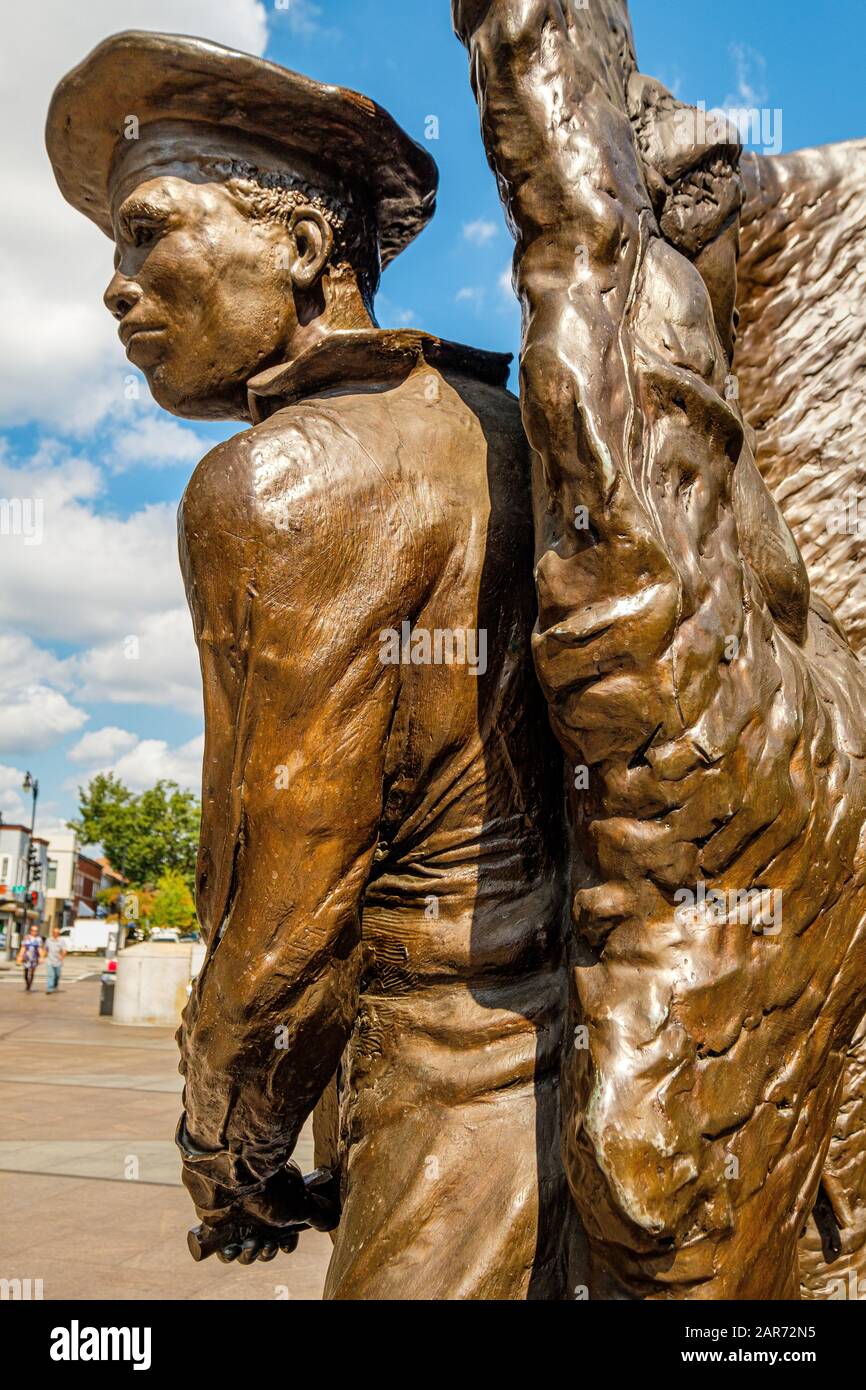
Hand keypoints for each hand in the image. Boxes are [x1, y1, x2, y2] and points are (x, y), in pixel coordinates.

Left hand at [187, 1165, 339, 1263]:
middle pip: (267, 1245)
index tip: (284, 1243)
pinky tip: (232, 1248)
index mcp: (279, 1205)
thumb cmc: (271, 1190)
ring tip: (249, 1243)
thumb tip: (331, 1220)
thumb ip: (318, 1214)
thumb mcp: (302, 1203)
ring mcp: (239, 1217)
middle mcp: (260, 1211)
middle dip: (268, 1252)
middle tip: (266, 1245)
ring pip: (247, 1250)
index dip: (286, 1243)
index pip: (285, 1233)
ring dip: (250, 1254)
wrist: (235, 1177)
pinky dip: (229, 1254)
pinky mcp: (220, 1223)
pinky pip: (225, 1249)